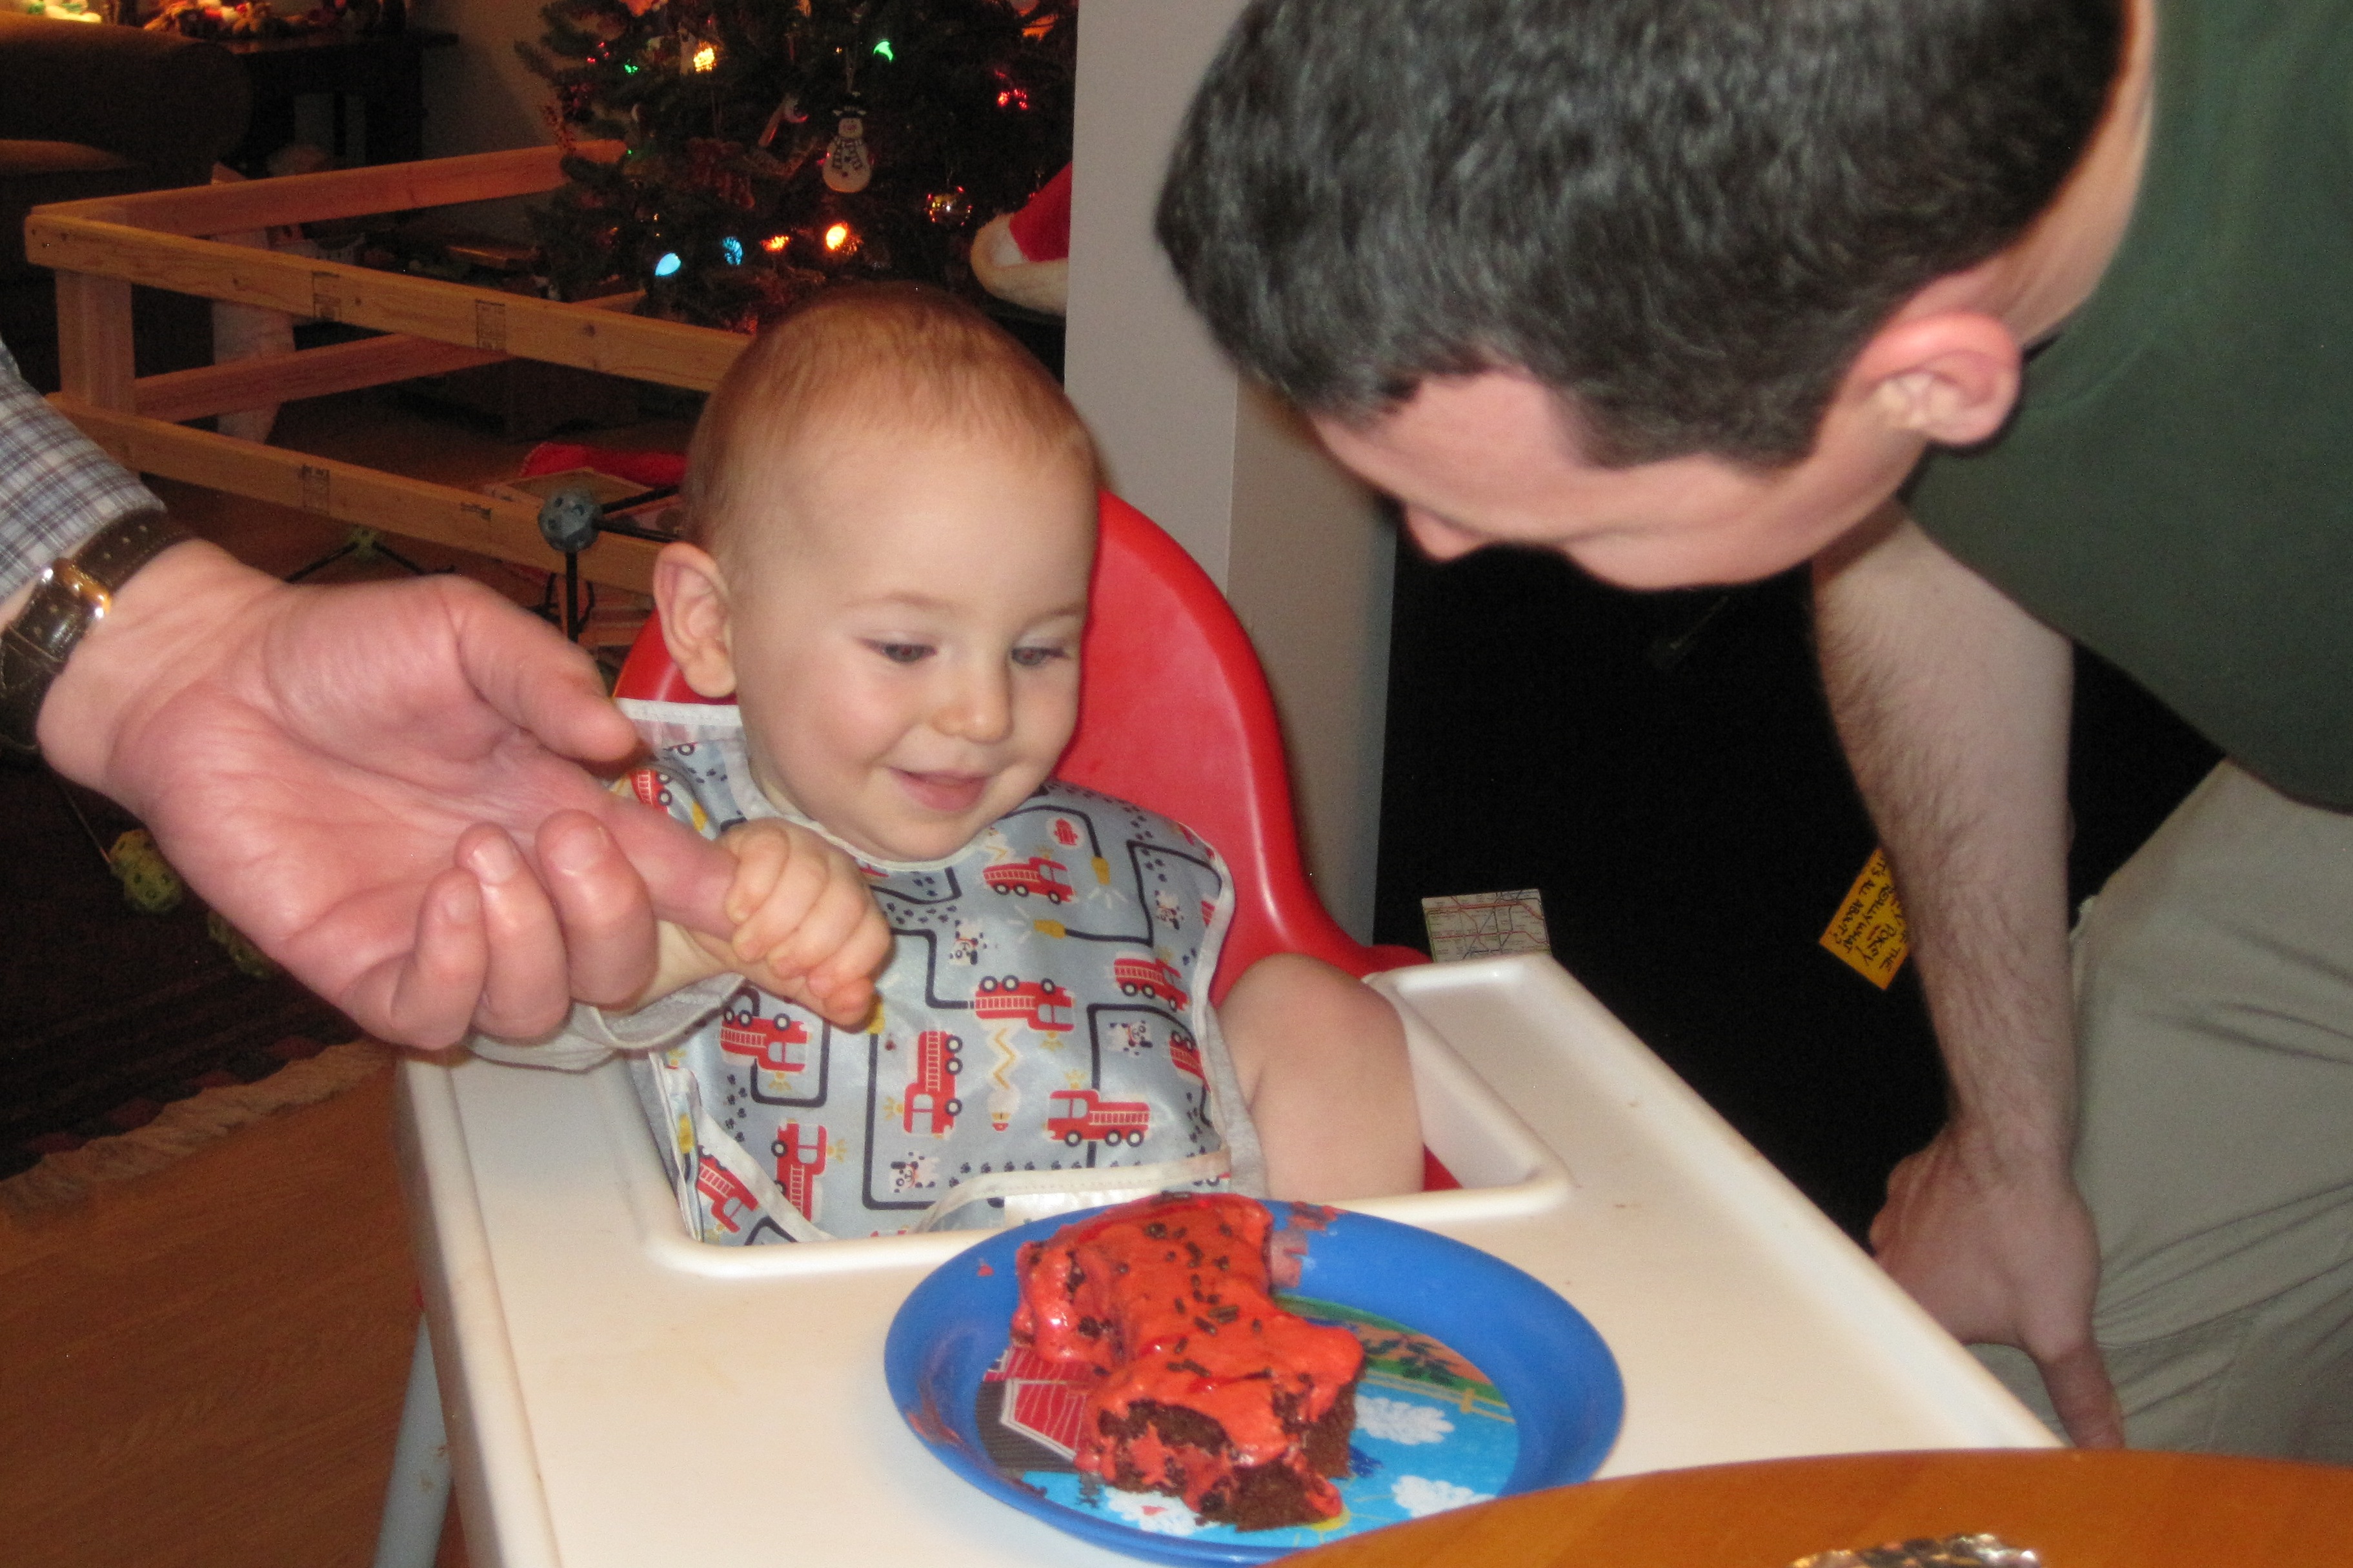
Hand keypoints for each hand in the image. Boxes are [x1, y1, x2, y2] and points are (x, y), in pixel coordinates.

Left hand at [38, 541, 737, 1047]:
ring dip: (537, 939)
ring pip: (542, 1005)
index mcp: (558, 807)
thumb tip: (621, 744)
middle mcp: (517, 885)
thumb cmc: (343, 650)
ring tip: (480, 854)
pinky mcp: (364, 967)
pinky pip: (441, 1017)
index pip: (662, 877)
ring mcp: (444, 935)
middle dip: (618, 915)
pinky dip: (462, 970)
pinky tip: (443, 898)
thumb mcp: (464, 632)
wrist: (211, 678)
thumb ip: (546, 680)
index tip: (732, 889)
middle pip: (619, 964)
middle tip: (566, 835)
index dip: (709, 895)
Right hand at [688, 819, 890, 1028]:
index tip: (815, 986)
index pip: (874, 933)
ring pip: (809, 877)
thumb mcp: (799, 984)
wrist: (712, 928)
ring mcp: (806, 846)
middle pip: (846, 903)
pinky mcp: (767, 833)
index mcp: (858, 910)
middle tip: (777, 966)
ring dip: (775, 922)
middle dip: (811, 945)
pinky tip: (737, 912)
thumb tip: (859, 1002)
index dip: (849, 963)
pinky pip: (770, 853)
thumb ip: (833, 1000)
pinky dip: (752, 890)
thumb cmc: (767, 951)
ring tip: (748, 947)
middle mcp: (841, 872)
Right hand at [1871, 1122, 2124, 1447]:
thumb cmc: (2025, 1233)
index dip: (1955, 1367)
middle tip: (1997, 1313)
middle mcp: (1886, 1269)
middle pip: (1917, 1308)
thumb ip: (2079, 1394)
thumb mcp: (2061, 1329)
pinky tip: (1987, 1220)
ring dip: (1950, 1267)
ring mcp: (1892, 1219)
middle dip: (1954, 1317)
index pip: (1922, 1359)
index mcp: (1913, 1315)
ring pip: (1916, 1259)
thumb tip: (2101, 1449)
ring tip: (1998, 1264)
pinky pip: (1922, 1216)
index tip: (1979, 1363)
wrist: (2012, 1142)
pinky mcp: (1908, 1183)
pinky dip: (1949, 1224)